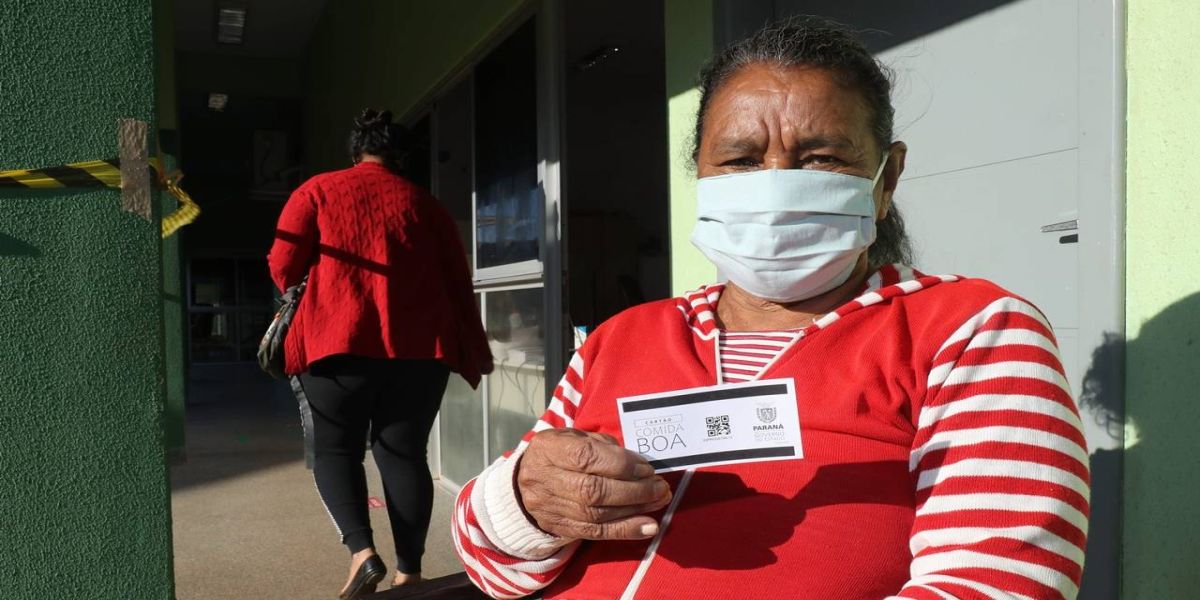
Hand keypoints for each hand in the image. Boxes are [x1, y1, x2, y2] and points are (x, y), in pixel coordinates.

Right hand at [516, 428, 671, 540]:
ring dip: (634, 509)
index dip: (621, 464)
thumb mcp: (574, 437)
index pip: (586, 457)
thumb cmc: (557, 454)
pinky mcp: (559, 528)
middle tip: (660, 487)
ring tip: (659, 501)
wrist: (522, 484)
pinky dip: (625, 530)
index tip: (646, 467)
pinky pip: (595, 533)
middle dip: (634, 490)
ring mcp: (550, 507)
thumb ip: (602, 445)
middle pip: (593, 490)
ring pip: (596, 514)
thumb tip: (637, 462)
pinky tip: (648, 526)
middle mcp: (545, 479)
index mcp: (549, 449)